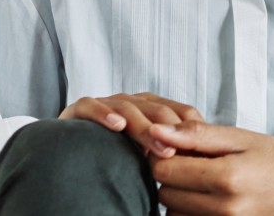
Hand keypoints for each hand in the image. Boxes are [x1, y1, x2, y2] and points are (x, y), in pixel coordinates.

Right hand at [59, 92, 202, 158]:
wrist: (72, 154)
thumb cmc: (118, 158)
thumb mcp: (150, 157)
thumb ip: (171, 155)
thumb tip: (201, 170)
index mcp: (155, 110)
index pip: (182, 112)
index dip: (191, 130)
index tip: (199, 153)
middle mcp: (134, 103)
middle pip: (159, 111)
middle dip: (171, 131)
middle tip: (178, 153)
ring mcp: (108, 103)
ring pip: (130, 108)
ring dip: (145, 128)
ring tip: (158, 148)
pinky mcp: (80, 109)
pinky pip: (91, 105)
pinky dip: (104, 113)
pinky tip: (117, 125)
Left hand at [148, 121, 273, 215]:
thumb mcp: (243, 138)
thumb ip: (198, 136)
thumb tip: (157, 131)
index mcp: (227, 176)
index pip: (163, 169)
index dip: (165, 154)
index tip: (180, 147)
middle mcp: (224, 208)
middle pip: (164, 192)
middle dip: (174, 175)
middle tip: (199, 163)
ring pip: (173, 212)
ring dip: (182, 195)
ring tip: (208, 181)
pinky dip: (192, 211)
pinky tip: (213, 197)